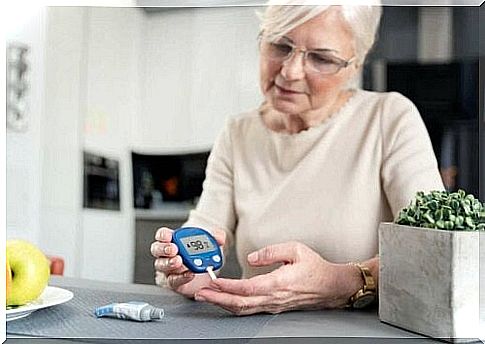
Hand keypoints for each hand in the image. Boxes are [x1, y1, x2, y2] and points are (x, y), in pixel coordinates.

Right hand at [151, 227, 225, 297]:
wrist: (203, 269)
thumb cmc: (200, 252)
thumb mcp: (209, 242)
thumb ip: (215, 237)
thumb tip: (220, 237)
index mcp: (172, 240)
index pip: (162, 235)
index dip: (163, 235)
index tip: (169, 235)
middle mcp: (166, 254)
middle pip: (157, 249)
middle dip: (164, 249)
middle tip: (174, 249)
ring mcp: (167, 268)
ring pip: (161, 265)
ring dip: (169, 263)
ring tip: (178, 261)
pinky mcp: (173, 282)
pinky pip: (172, 280)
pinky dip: (180, 277)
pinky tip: (189, 274)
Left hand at [194, 241, 354, 314]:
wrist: (331, 287)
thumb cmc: (315, 267)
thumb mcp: (296, 249)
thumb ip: (272, 251)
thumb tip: (252, 258)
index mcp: (279, 283)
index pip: (248, 287)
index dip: (228, 286)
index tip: (214, 281)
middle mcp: (274, 298)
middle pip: (241, 303)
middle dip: (218, 299)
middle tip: (201, 293)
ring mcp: (274, 305)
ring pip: (244, 309)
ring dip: (223, 304)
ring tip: (207, 297)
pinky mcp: (274, 307)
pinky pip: (251, 309)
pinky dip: (234, 306)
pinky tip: (225, 301)